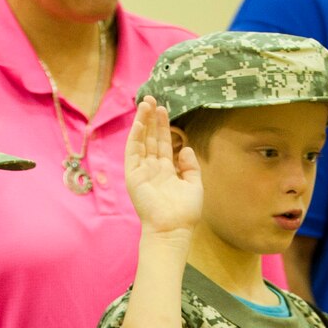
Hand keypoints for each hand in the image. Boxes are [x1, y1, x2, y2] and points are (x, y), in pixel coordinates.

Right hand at [125, 97, 199, 236]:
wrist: (173, 229)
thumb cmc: (185, 212)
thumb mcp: (194, 185)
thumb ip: (190, 166)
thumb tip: (186, 149)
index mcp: (166, 171)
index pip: (163, 144)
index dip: (163, 126)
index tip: (163, 109)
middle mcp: (152, 169)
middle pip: (151, 139)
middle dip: (151, 119)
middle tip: (151, 98)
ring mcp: (141, 171)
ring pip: (141, 141)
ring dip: (143, 122)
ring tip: (145, 103)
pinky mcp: (133, 175)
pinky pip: (133, 151)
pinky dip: (136, 135)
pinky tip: (140, 121)